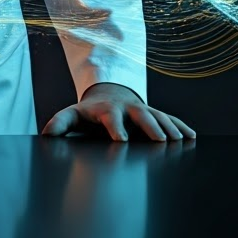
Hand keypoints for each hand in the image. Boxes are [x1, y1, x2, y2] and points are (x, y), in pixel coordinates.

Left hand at [41, 82, 195, 141]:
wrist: (107, 96)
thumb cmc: (88, 113)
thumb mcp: (72, 115)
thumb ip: (60, 123)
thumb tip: (46, 134)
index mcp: (107, 109)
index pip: (111, 118)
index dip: (116, 128)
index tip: (121, 140)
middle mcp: (127, 108)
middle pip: (141, 114)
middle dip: (150, 126)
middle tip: (160, 141)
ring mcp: (143, 109)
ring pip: (159, 116)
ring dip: (169, 127)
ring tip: (180, 141)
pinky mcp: (155, 114)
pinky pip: (170, 119)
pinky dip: (181, 127)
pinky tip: (192, 137)